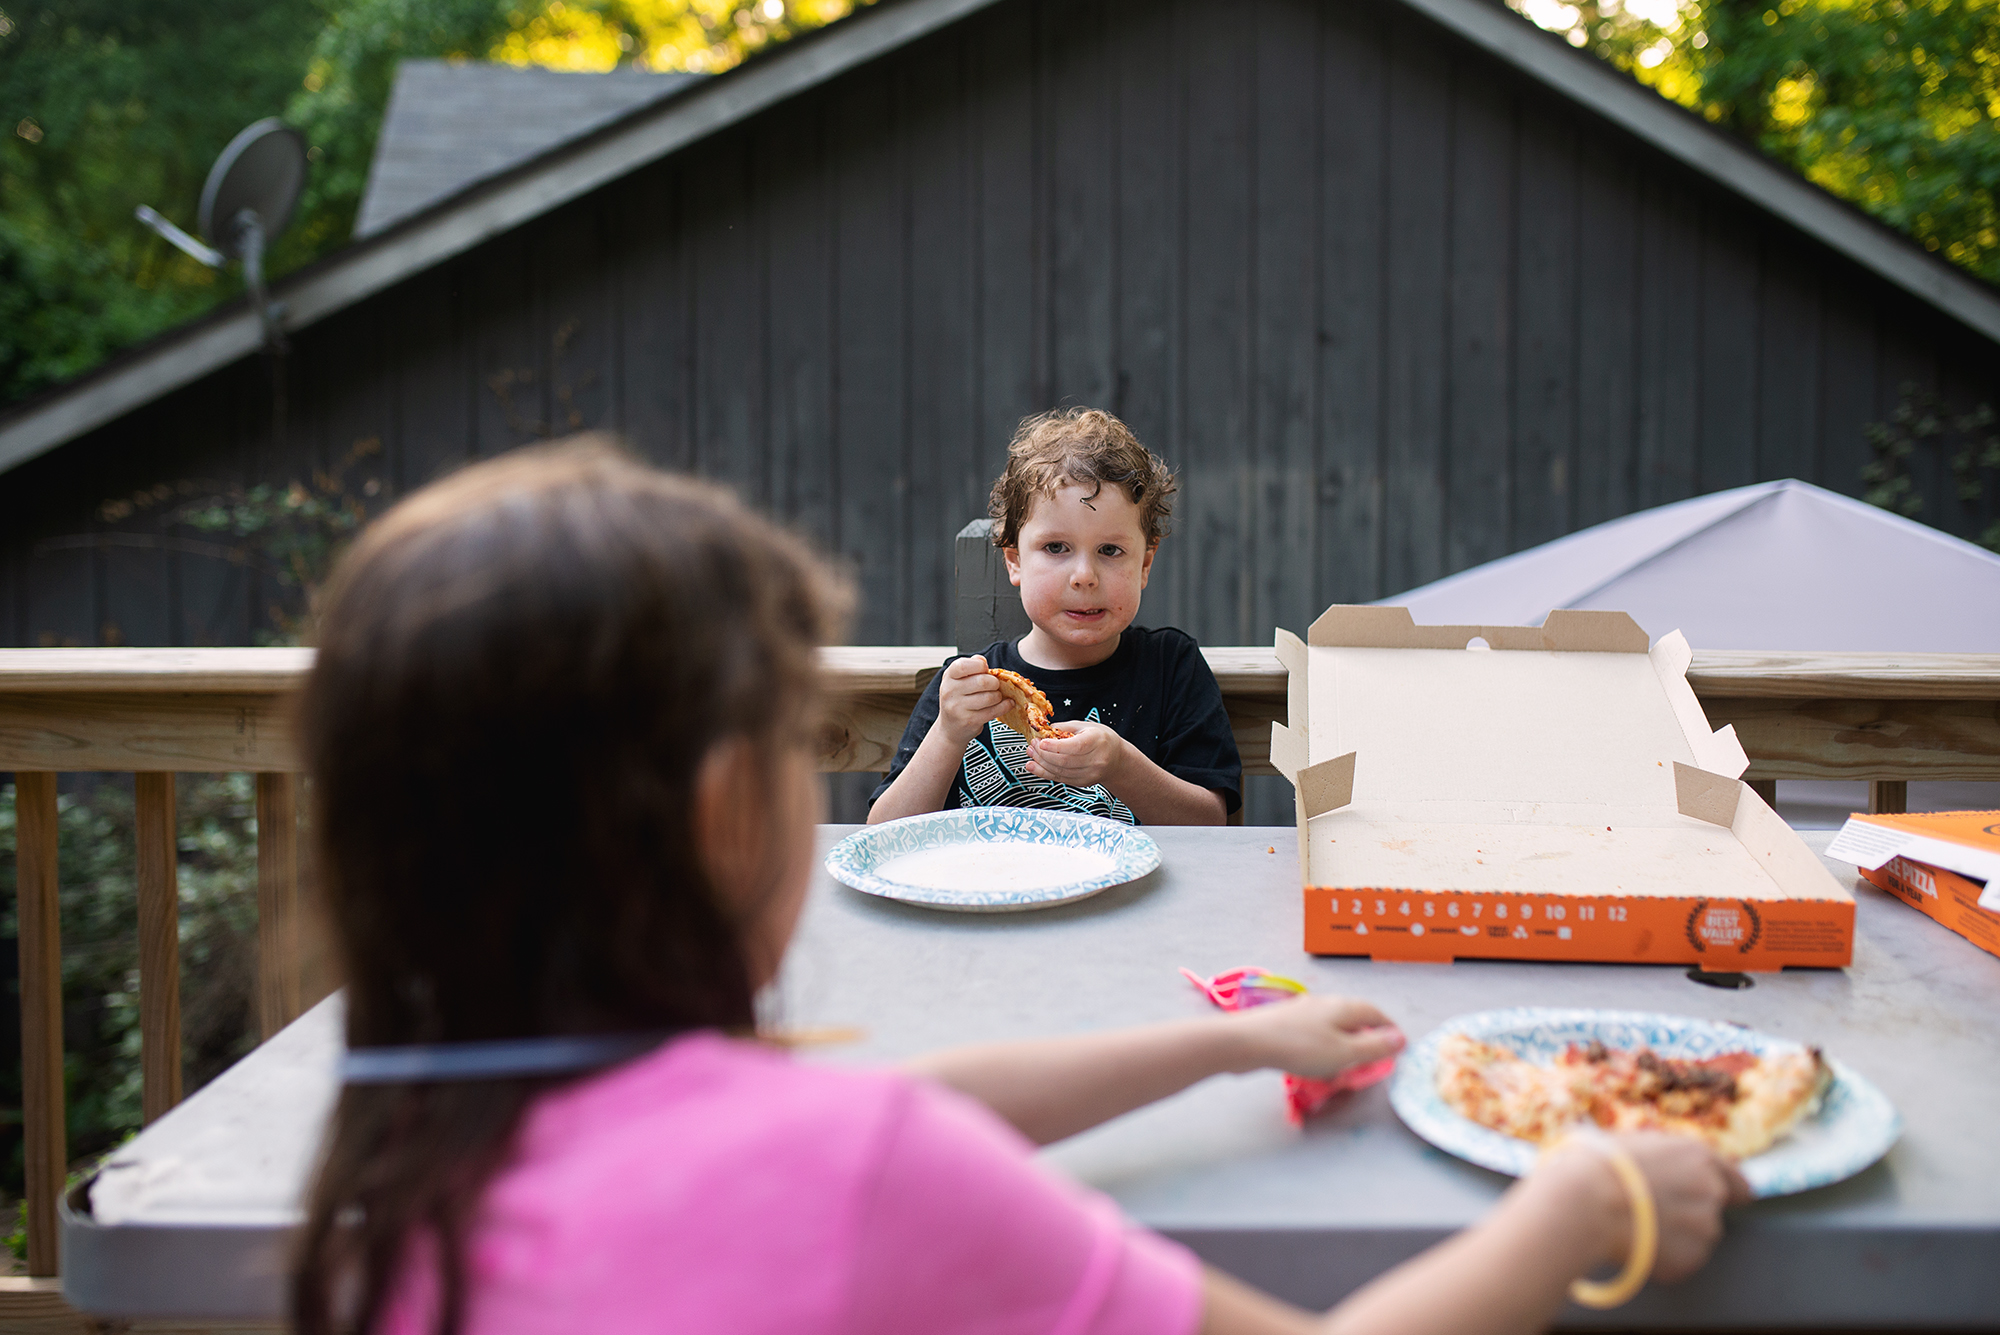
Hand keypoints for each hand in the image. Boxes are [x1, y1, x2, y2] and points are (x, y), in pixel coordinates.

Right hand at [935, 655, 1008, 745]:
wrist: (950, 728)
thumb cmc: (958, 701)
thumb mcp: (958, 681)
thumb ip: (970, 667)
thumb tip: (981, 659)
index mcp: (948, 678)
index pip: (963, 666)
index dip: (979, 665)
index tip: (985, 669)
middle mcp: (950, 692)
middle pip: (982, 681)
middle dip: (994, 682)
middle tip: (994, 685)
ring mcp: (958, 708)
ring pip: (990, 697)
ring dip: (998, 696)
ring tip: (996, 696)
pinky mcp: (969, 721)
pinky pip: (994, 711)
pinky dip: (1005, 706)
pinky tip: (1007, 704)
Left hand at [1025, 720, 1128, 786]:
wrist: (1116, 759)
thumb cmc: (1101, 740)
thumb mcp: (1086, 726)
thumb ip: (1064, 727)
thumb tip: (1043, 729)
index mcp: (1097, 741)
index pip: (1075, 746)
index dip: (1055, 746)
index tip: (1041, 742)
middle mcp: (1095, 760)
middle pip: (1064, 761)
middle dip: (1044, 754)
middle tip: (1033, 745)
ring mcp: (1089, 774)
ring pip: (1060, 772)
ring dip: (1041, 763)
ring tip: (1031, 754)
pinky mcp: (1082, 783)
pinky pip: (1060, 779)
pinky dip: (1045, 773)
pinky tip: (1035, 766)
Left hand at [1222, 995, 1405, 1078]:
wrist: (1248, 1041)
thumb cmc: (1300, 1048)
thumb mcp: (1344, 1052)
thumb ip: (1373, 1047)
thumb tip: (1401, 1038)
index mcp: (1344, 1006)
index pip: (1376, 1014)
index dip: (1390, 1030)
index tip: (1397, 1047)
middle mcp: (1325, 1002)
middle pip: (1355, 1016)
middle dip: (1367, 1035)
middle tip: (1373, 1057)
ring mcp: (1303, 1009)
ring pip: (1333, 1023)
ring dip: (1344, 1040)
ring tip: (1346, 1061)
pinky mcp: (1286, 1021)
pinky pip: (1314, 1031)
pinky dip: (1324, 1044)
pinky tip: (1316, 1059)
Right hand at [1541, 1132, 1749, 1282]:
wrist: (1586, 1202)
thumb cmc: (1600, 1165)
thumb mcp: (1637, 1143)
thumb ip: (1668, 1157)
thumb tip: (1668, 1167)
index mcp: (1699, 1157)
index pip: (1736, 1180)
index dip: (1734, 1191)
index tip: (1736, 1200)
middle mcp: (1710, 1191)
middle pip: (1712, 1208)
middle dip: (1691, 1212)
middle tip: (1655, 1212)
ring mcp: (1704, 1228)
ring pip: (1696, 1236)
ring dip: (1677, 1236)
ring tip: (1639, 1228)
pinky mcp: (1690, 1259)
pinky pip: (1681, 1260)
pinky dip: (1665, 1257)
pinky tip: (1637, 1244)